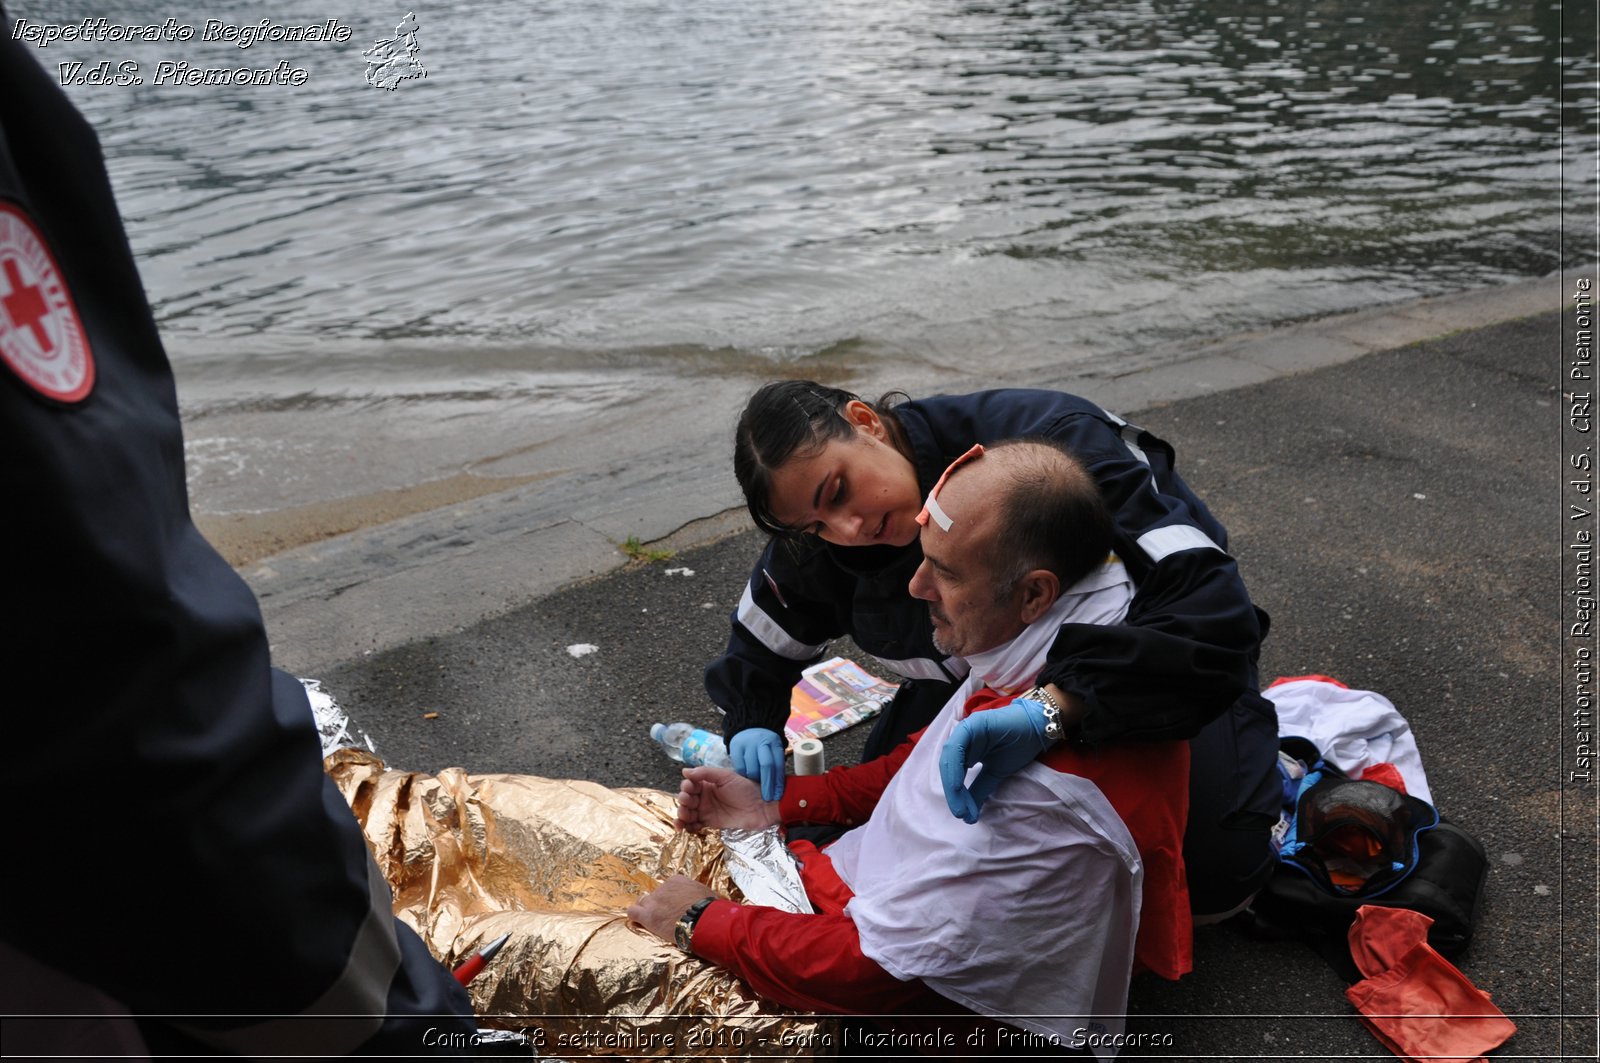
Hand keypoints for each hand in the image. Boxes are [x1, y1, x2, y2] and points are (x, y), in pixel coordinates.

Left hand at [627, 874, 715, 941]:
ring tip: (653, 920)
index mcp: (677, 880)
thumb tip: (706, 900)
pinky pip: (633, 912)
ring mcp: (654, 901)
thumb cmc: (710, 908)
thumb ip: (698, 894)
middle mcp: (662, 888)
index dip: (670, 898)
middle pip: (654, 894)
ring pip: (642, 902)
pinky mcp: (648, 916)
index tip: (675, 906)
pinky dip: (634, 916)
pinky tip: (638, 921)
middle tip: (665, 915)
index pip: (667, 887)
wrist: (704, 919)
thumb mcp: (707, 894)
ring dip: (646, 910)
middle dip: (658, 903)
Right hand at [676, 765, 778, 831]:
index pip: (690, 784)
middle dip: (683, 801)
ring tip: (682, 817)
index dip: (686, 786)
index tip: (689, 788)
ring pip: (688, 813)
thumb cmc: (747, 788)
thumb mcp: (726, 776)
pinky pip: (695, 825)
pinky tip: (683, 828)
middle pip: (686, 799)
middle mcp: (705, 796)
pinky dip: (687, 827)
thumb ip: (705, 773)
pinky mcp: (711, 824)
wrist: (763, 806)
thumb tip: (685, 771)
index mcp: (708, 783)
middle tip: (688, 802)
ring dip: (681, 815)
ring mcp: (708, 811)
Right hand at [729, 728, 786, 800]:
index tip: (777, 795)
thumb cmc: (765, 744)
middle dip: (767, 784)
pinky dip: (744, 775)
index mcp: (774, 743)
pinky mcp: (735, 747)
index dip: (778, 782)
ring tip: (757, 786)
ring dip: (755, 781)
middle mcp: (761, 742)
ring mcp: (747, 743)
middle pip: (766, 766)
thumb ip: (776, 765)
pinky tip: (747, 778)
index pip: (778, 765)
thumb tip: (779, 789)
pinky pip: (739, 767)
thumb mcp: (774, 749)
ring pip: (751, 769)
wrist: (750, 725)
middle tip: (767, 797)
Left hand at [939, 698, 1050, 823]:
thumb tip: (968, 815)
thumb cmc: (1017, 747)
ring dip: (952, 783)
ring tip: (960, 805)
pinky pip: (956, 747)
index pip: (953, 774)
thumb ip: (979, 789)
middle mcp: (961, 740)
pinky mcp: (971, 724)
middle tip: (960, 813)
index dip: (955, 795)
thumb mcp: (995, 773)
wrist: (1037, 728)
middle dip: (952, 793)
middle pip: (948, 768)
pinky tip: (958, 785)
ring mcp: (964, 731)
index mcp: (965, 750)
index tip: (962, 814)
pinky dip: (955, 767)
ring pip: (949, 758)